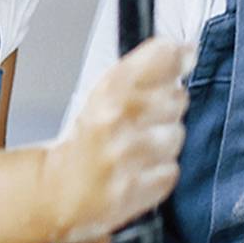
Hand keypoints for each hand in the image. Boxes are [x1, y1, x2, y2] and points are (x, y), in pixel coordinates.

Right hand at [47, 37, 190, 242]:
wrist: (56, 189)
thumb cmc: (82, 140)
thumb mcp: (103, 93)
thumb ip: (147, 68)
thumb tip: (187, 51)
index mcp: (106, 90)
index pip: (161, 58)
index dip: (176, 56)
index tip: (183, 55)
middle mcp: (115, 121)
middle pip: (176, 99)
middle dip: (167, 106)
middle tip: (144, 117)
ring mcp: (124, 158)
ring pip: (175, 136)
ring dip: (163, 142)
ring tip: (139, 148)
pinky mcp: (133, 191)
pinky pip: (170, 171)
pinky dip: (159, 172)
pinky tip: (139, 170)